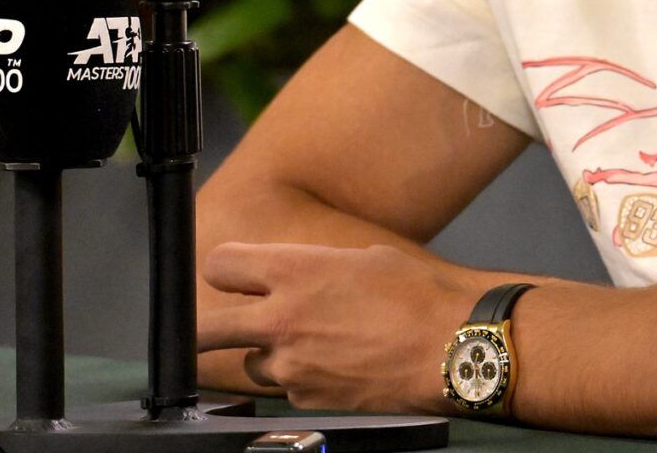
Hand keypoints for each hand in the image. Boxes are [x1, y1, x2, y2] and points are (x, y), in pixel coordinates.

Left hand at [198, 241, 475, 411]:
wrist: (452, 348)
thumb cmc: (417, 296)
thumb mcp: (362, 258)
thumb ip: (314, 268)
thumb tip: (295, 276)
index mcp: (293, 271)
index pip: (219, 265)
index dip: (225, 269)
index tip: (233, 274)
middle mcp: (280, 319)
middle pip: (204, 330)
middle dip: (205, 327)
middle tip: (218, 325)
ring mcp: (291, 365)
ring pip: (250, 364)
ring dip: (268, 354)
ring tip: (311, 343)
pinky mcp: (307, 399)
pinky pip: (287, 387)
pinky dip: (302, 378)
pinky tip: (337, 364)